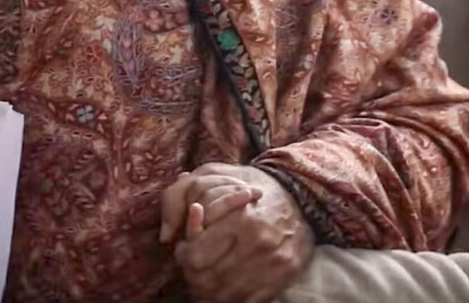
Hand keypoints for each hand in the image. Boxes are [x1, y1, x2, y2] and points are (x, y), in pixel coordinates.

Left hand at [161, 163, 313, 302]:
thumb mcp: (220, 177)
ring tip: (206, 276)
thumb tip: (166, 233)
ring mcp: (272, 264)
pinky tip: (225, 285)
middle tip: (192, 265)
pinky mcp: (282, 279)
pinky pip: (245, 301)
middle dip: (192, 275)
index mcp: (241, 218)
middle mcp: (258, 243)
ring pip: (223, 294)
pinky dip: (230, 297)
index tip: (183, 249)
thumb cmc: (254, 188)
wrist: (302, 200)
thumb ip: (186, 195)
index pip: (195, 256)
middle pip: (207, 279)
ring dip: (208, 290)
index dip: (183, 255)